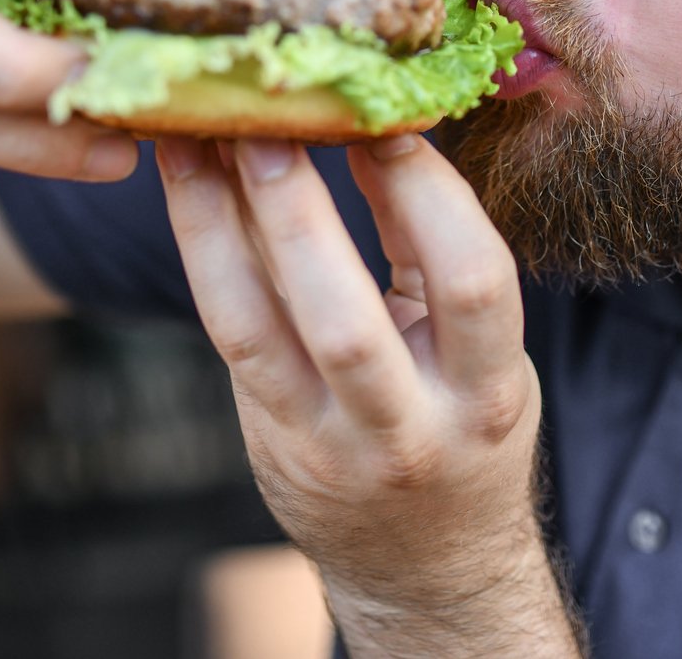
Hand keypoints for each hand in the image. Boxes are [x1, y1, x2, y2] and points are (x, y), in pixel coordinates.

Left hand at [156, 134, 582, 657]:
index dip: (429, 194)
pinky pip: (228, 338)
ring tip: (200, 139)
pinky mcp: (270, 441)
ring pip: (259, 330)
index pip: (472, 284)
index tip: (387, 117)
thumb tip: (381, 126)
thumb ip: (432, 253)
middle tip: (266, 121)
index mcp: (488, 394)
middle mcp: (410, 430)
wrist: (427, 564)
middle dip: (297, 212)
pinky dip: (206, 253)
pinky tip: (193, 189)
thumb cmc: (460, 425)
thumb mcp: (483, 353)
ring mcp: (328, 446)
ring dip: (221, 224)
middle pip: (344, 319)